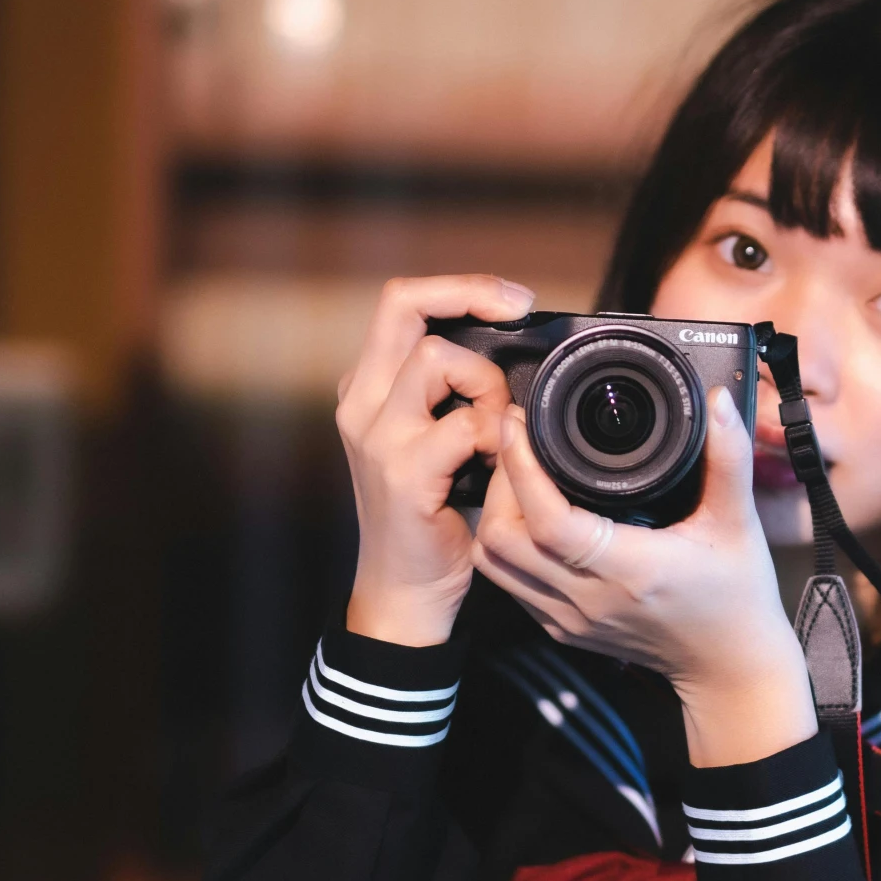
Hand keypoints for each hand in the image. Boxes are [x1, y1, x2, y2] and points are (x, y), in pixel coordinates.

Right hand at [336, 274, 530, 645]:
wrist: (404, 592)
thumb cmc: (430, 518)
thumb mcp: (434, 443)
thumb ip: (455, 397)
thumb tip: (514, 354)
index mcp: (368, 389)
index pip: (401, 302)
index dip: (459, 288)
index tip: (512, 300)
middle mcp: (361, 404)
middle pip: (404, 306)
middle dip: (471, 299)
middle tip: (518, 316)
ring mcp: (378, 438)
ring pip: (438, 359)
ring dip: (487, 383)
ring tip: (499, 426)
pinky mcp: (404, 475)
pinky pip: (464, 426)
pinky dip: (495, 434)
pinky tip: (497, 460)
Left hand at [473, 387, 816, 766]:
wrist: (730, 666)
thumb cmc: (737, 595)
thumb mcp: (738, 522)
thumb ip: (729, 457)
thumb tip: (719, 400)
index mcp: (630, 569)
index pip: (548, 521)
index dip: (522, 468)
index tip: (520, 423)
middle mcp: (589, 599)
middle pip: (503, 538)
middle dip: (500, 482)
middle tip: (517, 443)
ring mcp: (570, 619)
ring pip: (495, 564)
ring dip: (495, 515)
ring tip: (516, 476)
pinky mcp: (562, 630)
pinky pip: (510, 585)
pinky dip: (505, 547)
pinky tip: (526, 516)